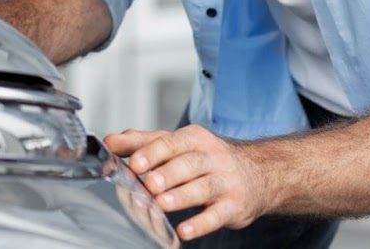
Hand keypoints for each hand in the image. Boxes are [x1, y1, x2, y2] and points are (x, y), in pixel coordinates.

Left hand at [104, 125, 267, 241]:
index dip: (153, 153)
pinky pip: (217, 215)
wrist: (258, 174)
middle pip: (188, 163)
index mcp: (194, 139)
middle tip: (148, 183)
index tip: (135, 163)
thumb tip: (110, 141)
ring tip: (162, 203)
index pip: (172, 142)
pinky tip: (184, 231)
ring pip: (202, 187)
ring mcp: (225, 182)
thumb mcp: (178, 145)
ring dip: (181, 196)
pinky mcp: (234, 206)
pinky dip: (201, 224)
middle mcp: (212, 157)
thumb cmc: (208, 159)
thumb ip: (143, 142)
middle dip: (167, 173)